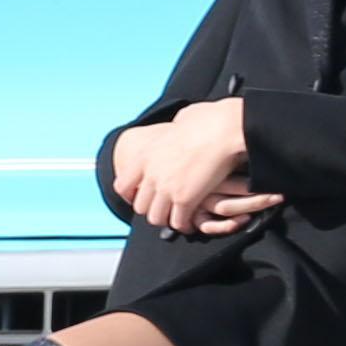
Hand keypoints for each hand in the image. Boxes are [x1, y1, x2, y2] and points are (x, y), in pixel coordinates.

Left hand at [112, 100, 283, 237]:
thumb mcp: (179, 121)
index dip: (129, 196)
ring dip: (167, 220)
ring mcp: (166, 188)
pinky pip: (178, 222)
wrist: (223, 129)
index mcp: (145, 155)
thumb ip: (175, 129)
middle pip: (139, 206)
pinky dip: (184, 225)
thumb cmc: (209, 120)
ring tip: (178, 218)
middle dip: (152, 210)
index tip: (139, 198)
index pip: (122, 185)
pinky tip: (191, 222)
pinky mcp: (184, 199)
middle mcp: (150, 173)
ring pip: (156, 218)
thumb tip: (180, 124)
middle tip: (165, 210)